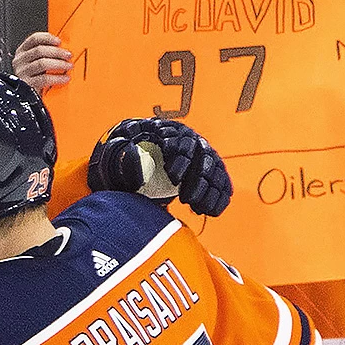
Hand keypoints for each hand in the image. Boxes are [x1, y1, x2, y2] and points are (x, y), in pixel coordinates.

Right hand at [12, 32, 71, 93]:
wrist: (27, 100)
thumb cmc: (35, 80)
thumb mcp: (37, 65)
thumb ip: (46, 54)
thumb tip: (64, 48)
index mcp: (22, 52)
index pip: (34, 39)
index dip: (48, 38)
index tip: (59, 41)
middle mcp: (19, 61)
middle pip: (39, 50)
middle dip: (57, 52)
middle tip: (69, 55)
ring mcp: (21, 73)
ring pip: (42, 63)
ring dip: (59, 64)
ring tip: (69, 66)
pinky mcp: (26, 85)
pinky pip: (44, 79)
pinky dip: (57, 78)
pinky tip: (65, 79)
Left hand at [88, 117, 232, 216]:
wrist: (139, 156)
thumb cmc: (129, 154)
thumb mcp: (123, 152)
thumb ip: (127, 155)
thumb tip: (131, 154)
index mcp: (172, 133)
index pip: (182, 145)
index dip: (180, 161)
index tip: (173, 178)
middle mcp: (193, 142)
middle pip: (203, 160)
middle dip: (197, 180)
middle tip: (185, 199)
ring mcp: (203, 156)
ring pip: (214, 172)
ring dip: (210, 192)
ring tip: (198, 208)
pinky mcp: (210, 170)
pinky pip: (221, 183)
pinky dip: (219, 197)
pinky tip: (212, 211)